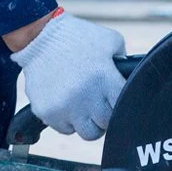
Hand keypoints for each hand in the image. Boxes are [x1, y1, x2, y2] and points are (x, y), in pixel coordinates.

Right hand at [10, 11, 126, 139]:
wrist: (39, 37)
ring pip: (87, 133)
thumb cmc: (77, 38)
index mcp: (104, 79)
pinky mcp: (47, 112)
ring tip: (83, 106)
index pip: (122, 107)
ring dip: (88, 122)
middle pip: (106, 125)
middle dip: (105, 116)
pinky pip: (65, 129)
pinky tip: (65, 102)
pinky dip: (67, 120)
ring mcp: (65, 107)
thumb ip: (124, 64)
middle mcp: (85, 97)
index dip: (120, 104)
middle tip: (99, 104)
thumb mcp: (110, 41)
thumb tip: (133, 81)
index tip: (114, 99)